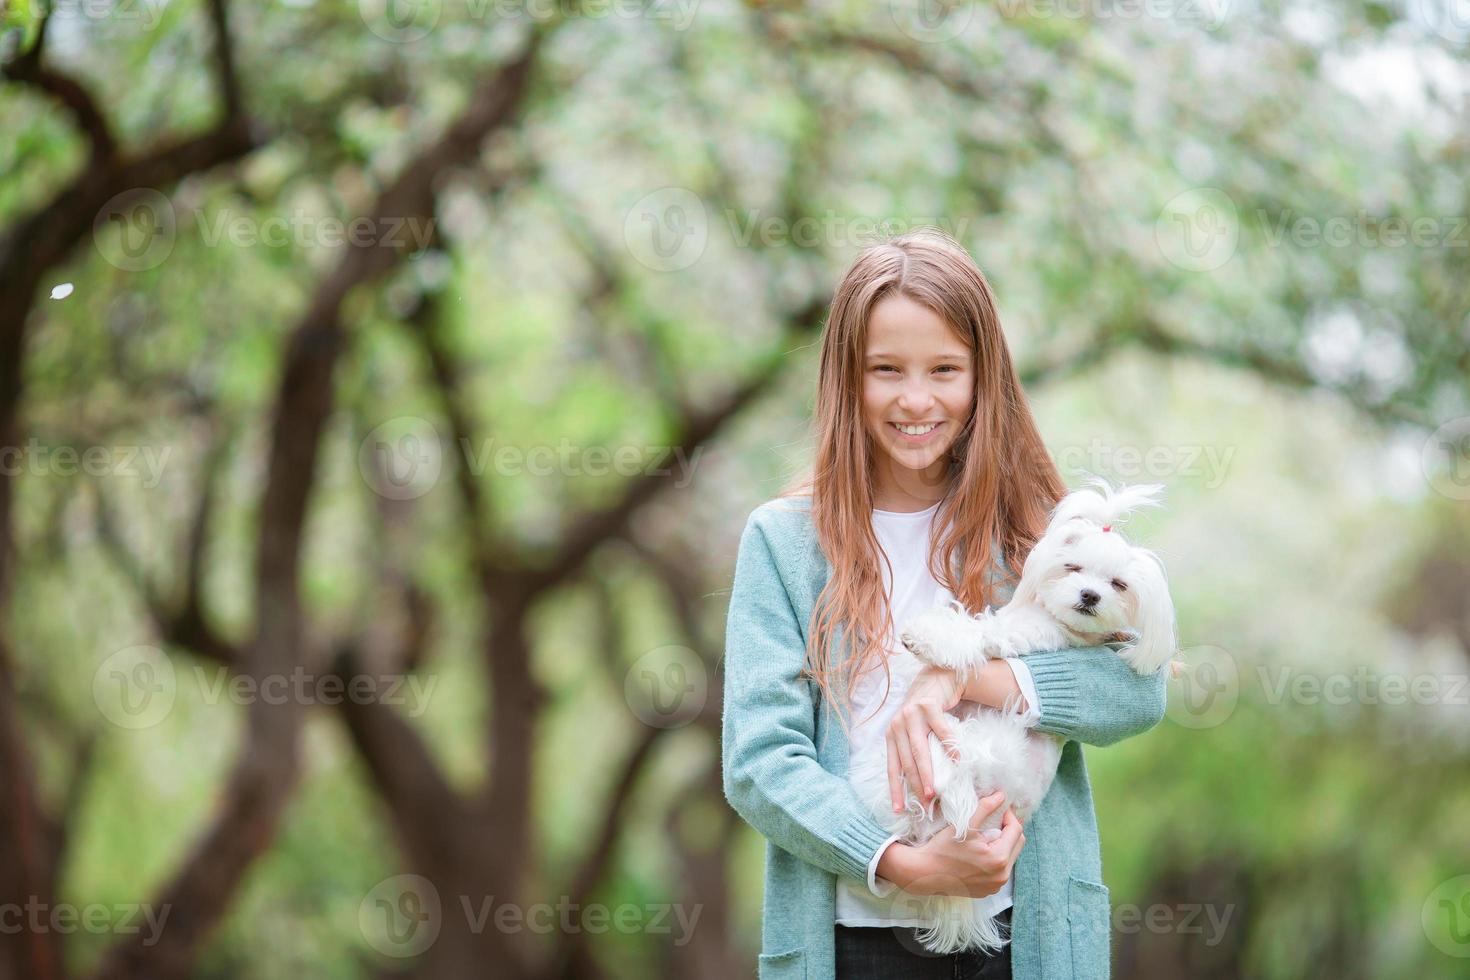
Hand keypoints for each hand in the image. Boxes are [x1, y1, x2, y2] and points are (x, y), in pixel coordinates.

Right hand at [876, 790, 1025, 897]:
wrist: (924, 873)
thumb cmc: (942, 848)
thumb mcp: (964, 825)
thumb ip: (985, 807)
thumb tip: (1002, 795)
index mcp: (998, 858)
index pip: (1016, 830)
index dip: (1009, 816)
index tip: (999, 808)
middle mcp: (1001, 876)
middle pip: (1017, 845)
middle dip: (1008, 830)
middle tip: (994, 820)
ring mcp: (996, 886)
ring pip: (1010, 858)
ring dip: (1003, 844)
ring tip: (985, 836)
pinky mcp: (988, 891)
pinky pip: (1000, 870)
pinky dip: (995, 859)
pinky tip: (980, 853)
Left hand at [885, 666, 962, 811]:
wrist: (935, 681)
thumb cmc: (925, 713)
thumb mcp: (913, 732)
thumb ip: (912, 752)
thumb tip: (920, 785)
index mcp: (892, 735)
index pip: (892, 768)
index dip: (895, 789)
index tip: (899, 810)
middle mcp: (898, 725)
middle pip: (906, 761)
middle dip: (916, 785)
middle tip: (926, 804)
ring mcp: (912, 714)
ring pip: (920, 749)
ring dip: (927, 773)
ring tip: (935, 791)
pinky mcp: (928, 705)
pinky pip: (941, 730)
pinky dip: (949, 747)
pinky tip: (957, 761)